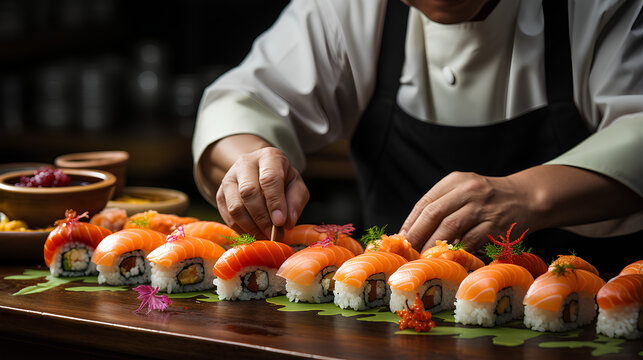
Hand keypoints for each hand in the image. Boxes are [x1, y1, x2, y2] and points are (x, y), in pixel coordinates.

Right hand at [216, 147, 308, 238]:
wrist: (261, 174)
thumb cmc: (283, 181)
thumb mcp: (296, 186)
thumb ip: (295, 202)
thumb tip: (287, 222)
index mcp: (269, 156)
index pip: (269, 178)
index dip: (275, 203)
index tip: (280, 223)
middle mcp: (245, 163)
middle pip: (249, 192)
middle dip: (262, 218)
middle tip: (274, 235)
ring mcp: (229, 178)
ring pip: (235, 207)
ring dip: (251, 227)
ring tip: (265, 236)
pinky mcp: (220, 193)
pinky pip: (227, 216)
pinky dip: (241, 229)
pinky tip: (254, 233)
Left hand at [400, 171, 532, 253]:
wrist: (527, 197)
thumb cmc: (488, 198)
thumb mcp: (465, 189)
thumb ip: (442, 204)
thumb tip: (413, 232)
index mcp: (456, 180)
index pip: (425, 202)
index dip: (410, 223)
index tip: (401, 239)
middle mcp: (469, 190)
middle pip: (434, 214)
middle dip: (417, 235)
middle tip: (407, 252)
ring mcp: (483, 208)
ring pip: (449, 228)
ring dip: (433, 246)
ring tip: (423, 258)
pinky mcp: (496, 226)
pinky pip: (470, 241)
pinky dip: (456, 252)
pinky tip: (447, 259)